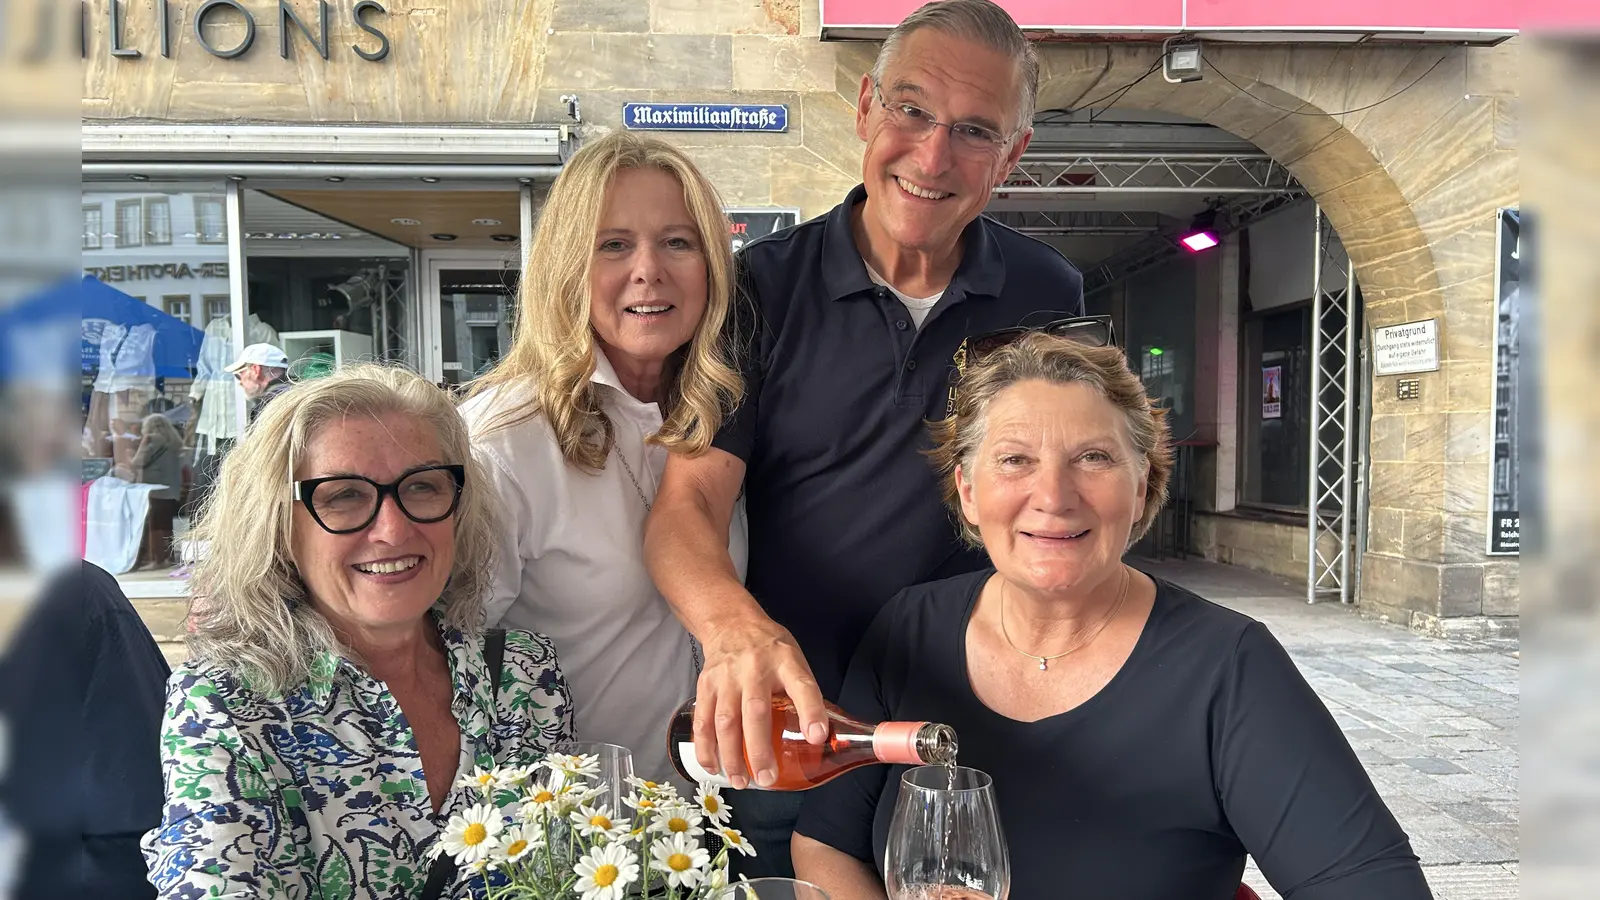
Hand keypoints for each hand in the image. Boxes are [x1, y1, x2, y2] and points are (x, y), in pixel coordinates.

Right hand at [694, 614, 827, 789]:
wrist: (731, 622)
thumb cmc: (770, 649)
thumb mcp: (796, 660)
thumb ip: (805, 694)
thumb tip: (819, 737)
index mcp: (786, 662)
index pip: (802, 685)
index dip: (810, 712)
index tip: (817, 736)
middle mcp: (755, 668)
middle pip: (755, 711)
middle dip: (759, 749)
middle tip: (767, 778)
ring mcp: (727, 677)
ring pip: (725, 720)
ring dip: (731, 755)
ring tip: (741, 781)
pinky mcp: (706, 685)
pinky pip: (703, 720)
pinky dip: (705, 747)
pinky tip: (713, 767)